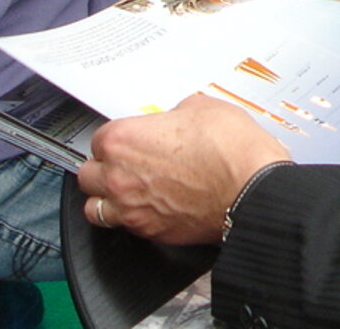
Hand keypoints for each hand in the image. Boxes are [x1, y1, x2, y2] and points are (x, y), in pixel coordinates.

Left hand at [78, 93, 289, 245]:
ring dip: (106, 198)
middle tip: (124, 164)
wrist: (252, 189)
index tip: (132, 139)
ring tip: (125, 191)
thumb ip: (175, 113)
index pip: (99, 138)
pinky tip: (149, 208)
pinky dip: (130, 219)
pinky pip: (124, 227)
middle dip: (104, 168)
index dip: (119, 138)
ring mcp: (132, 209)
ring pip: (95, 208)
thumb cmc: (231, 149)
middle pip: (88, 175)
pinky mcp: (151, 232)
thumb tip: (176, 119)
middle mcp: (120, 177)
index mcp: (125, 140)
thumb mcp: (203, 107)